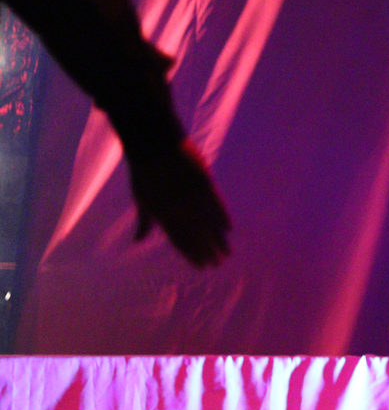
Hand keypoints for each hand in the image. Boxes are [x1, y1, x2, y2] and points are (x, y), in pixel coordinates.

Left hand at [129, 139, 231, 266]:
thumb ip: (144, 221)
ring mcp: (193, 197)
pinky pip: (217, 204)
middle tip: (218, 265)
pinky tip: (229, 228)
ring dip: (219, 241)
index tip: (201, 266)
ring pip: (208, 224)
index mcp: (162, 214)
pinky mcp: (205, 183)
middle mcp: (179, 209)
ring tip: (228, 253)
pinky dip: (223, 216)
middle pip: (197, 236)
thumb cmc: (143, 171)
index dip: (191, 254)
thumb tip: (137, 242)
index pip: (179, 240)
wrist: (154, 144)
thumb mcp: (140, 199)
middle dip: (207, 252)